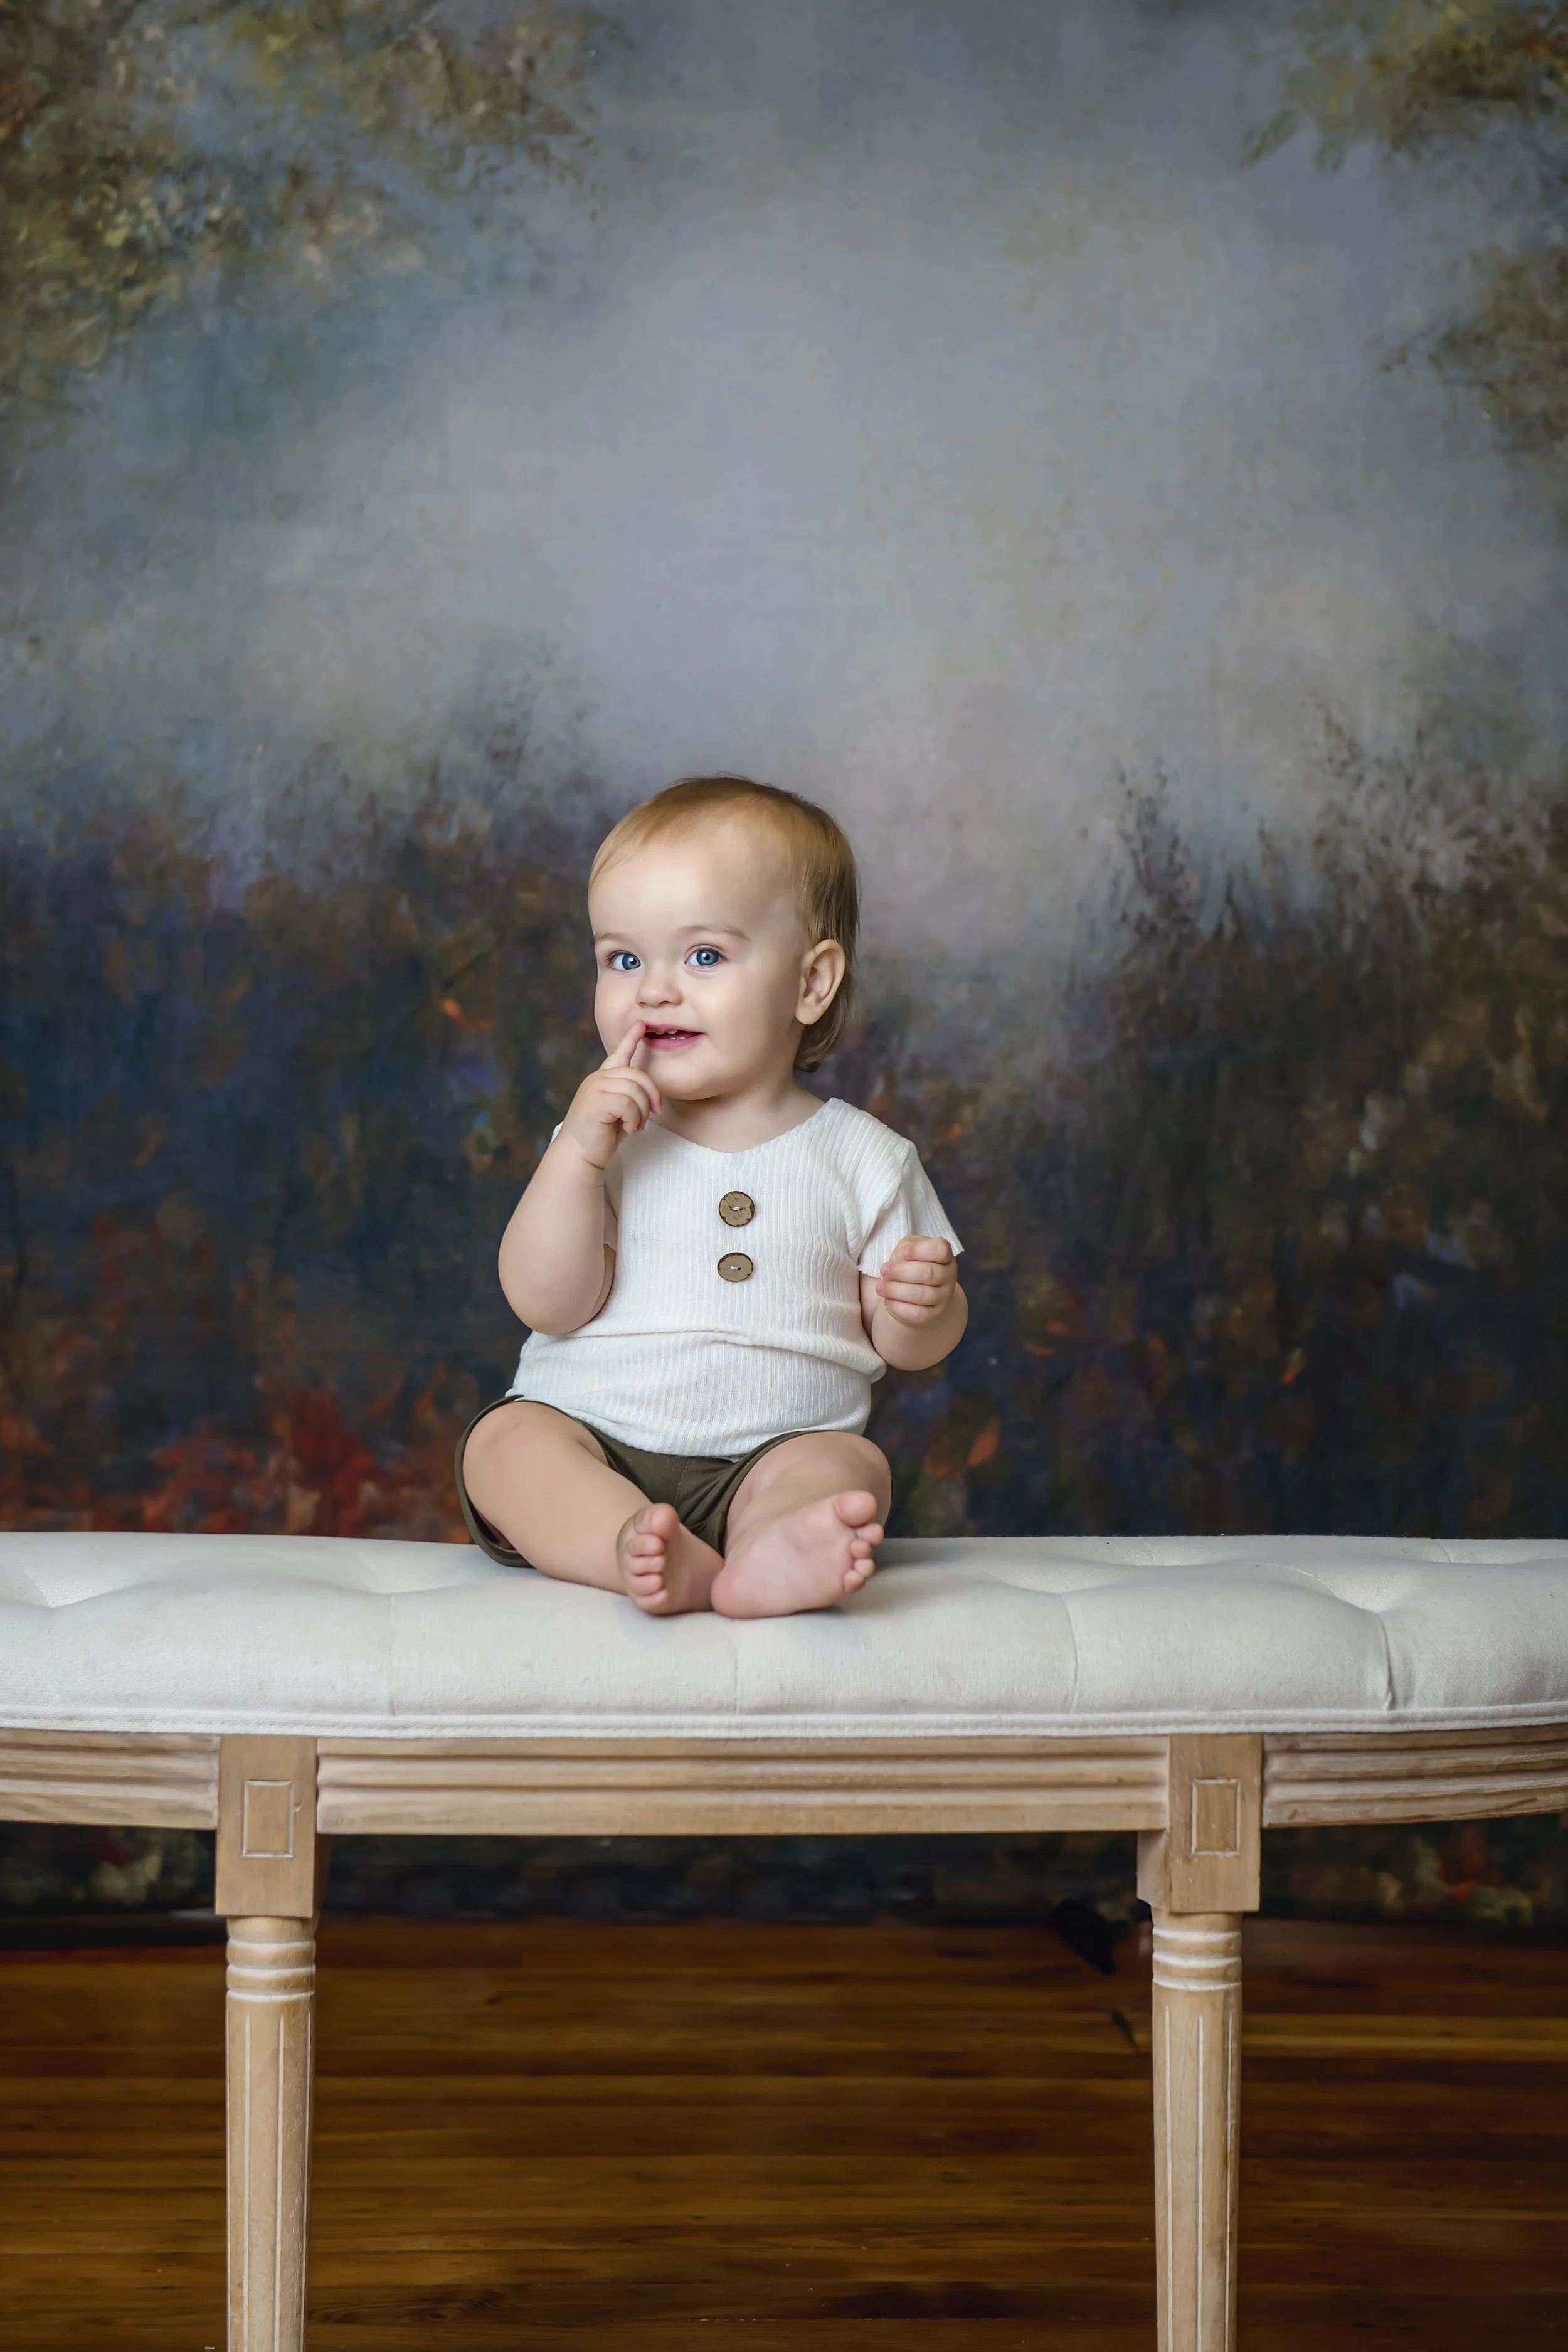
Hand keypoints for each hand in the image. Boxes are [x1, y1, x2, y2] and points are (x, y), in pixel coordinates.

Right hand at [558, 1020, 663, 1171]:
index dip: (631, 1039)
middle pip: (638, 1075)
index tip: (642, 1025)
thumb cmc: (601, 1135)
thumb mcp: (620, 1112)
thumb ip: (631, 1097)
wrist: (579, 1154)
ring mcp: (595, 1087)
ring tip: (636, 1126)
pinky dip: (635, 1119)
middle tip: (654, 1113)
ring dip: (642, 1112)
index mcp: (603, 1078)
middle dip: (652, 1095)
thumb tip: (653, 1096)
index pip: (619, 1054)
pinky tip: (630, 1129)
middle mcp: (598, 1078)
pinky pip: (628, 1103)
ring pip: (635, 1090)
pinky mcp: (596, 1101)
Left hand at [875, 1235, 956, 1326]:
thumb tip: (902, 1259)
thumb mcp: (908, 1249)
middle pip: (928, 1273)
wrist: (917, 1291)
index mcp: (945, 1256)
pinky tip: (887, 1299)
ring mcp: (943, 1298)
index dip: (919, 1250)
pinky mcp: (932, 1315)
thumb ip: (906, 1249)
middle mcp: (949, 1277)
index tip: (902, 1253)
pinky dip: (897, 1306)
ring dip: (895, 1289)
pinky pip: (915, 1313)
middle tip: (884, 1270)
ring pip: (921, 1295)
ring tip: (880, 1286)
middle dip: (901, 1271)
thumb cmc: (912, 1264)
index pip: (940, 1249)